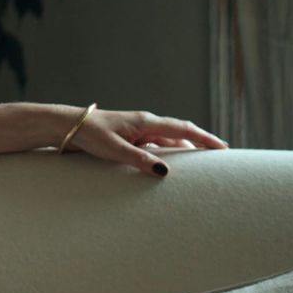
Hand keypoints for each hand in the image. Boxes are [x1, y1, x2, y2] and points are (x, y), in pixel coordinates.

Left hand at [65, 108, 227, 177]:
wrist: (69, 126)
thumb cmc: (90, 134)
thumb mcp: (115, 149)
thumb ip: (140, 159)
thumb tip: (165, 171)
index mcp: (145, 122)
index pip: (183, 128)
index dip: (204, 138)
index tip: (223, 148)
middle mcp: (145, 123)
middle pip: (179, 133)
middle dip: (200, 143)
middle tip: (220, 157)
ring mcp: (138, 129)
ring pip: (167, 140)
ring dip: (183, 149)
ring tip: (200, 164)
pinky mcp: (130, 136)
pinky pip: (155, 144)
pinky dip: (167, 153)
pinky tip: (169, 164)